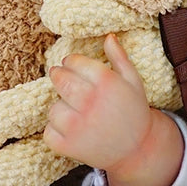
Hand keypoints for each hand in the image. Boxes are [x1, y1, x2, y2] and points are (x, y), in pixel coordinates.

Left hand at [44, 34, 183, 185]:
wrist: (137, 149)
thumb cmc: (133, 111)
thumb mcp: (132, 80)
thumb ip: (119, 57)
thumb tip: (108, 36)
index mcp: (105, 82)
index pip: (74, 62)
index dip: (70, 62)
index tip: (72, 64)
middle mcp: (89, 101)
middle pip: (59, 79)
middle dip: (58, 76)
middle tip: (64, 79)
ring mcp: (77, 125)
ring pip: (53, 107)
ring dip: (60, 107)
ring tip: (75, 110)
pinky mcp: (68, 146)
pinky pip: (49, 131)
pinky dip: (56, 130)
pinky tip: (72, 129)